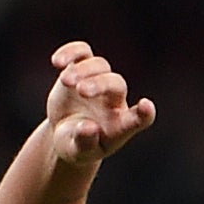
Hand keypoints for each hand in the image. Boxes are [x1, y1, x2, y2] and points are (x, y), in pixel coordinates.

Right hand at [42, 41, 156, 171]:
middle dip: (100, 84)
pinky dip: (71, 52)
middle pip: (115, 83)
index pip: (139, 119)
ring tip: (65, 81)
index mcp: (121, 125)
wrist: (66, 134)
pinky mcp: (80, 70)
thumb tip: (89, 127)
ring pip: (99, 64)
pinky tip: (57, 62)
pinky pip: (81, 53)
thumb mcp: (78, 151)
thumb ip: (85, 142)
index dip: (144, 114)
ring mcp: (98, 81)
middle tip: (81, 91)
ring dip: (83, 70)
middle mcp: (114, 100)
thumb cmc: (78, 146)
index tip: (146, 106)